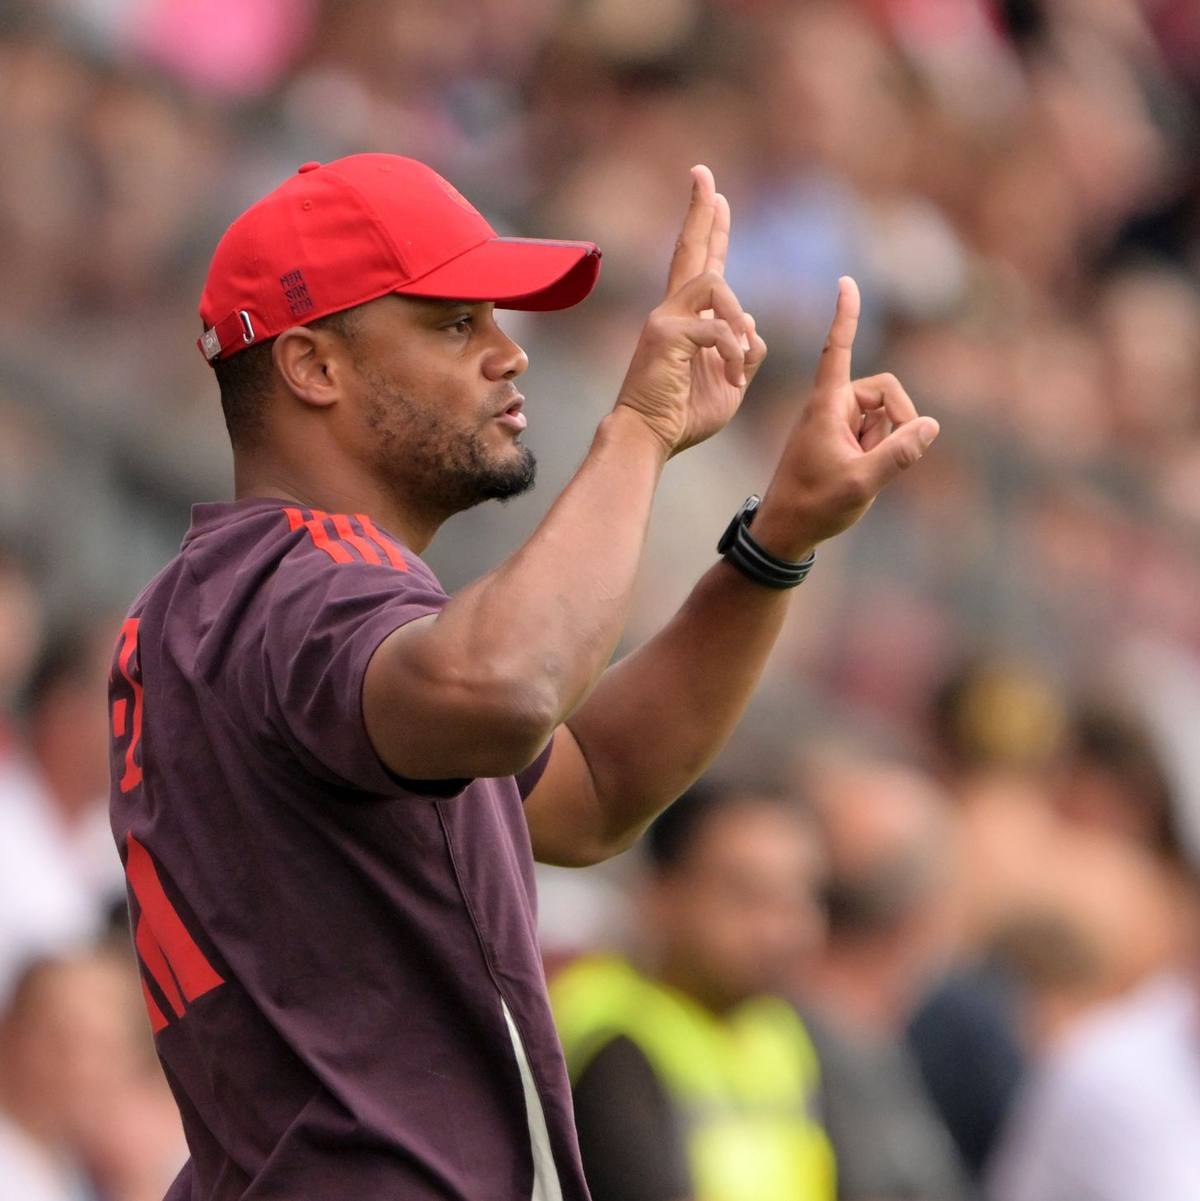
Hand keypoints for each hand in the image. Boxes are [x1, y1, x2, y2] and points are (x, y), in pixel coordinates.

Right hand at [613, 166, 767, 456]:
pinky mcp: (665, 336)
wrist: (649, 437)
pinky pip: (716, 328)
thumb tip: (750, 320)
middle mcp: (669, 311)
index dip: (710, 229)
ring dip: (736, 317)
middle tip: (702, 172)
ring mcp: (664, 320)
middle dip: (700, 209)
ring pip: (715, 283)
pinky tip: (731, 376)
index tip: (716, 195)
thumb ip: (743, 349)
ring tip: (739, 356)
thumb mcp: (730, 380)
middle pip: (690, 249)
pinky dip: (731, 352)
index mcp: (685, 320)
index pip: (701, 264)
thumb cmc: (684, 415)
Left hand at [751, 277, 939, 558]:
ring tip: (862, 472)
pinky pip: (876, 432)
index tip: (847, 282)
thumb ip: (898, 454)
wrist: (785, 531)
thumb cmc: (814, 506)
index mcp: (825, 407)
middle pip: (884, 390)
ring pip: (883, 415)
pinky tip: (862, 474)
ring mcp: (836, 423)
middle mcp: (830, 407)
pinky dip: (879, 449)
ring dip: (886, 441)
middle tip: (890, 456)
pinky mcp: (841, 438)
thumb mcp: (861, 483)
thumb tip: (932, 425)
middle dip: (898, 420)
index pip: (836, 351)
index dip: (845, 317)